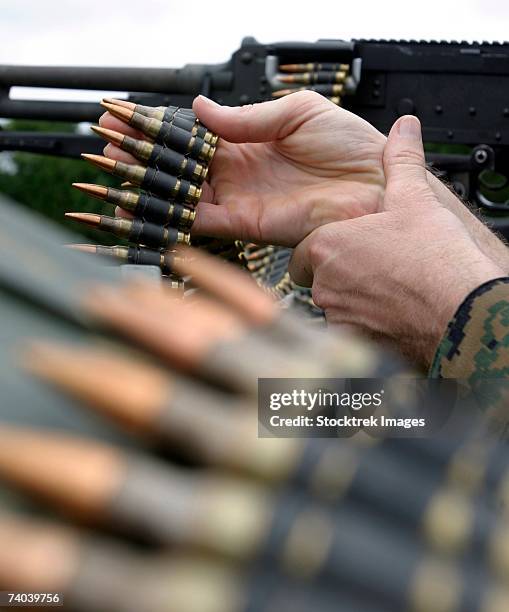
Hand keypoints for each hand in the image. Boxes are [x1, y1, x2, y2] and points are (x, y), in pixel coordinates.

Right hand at [99, 91, 385, 245]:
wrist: (376, 185)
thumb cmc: (349, 144)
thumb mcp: (296, 113)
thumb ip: (246, 118)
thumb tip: (202, 107)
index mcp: (249, 141)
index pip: (194, 134)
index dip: (161, 126)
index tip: (127, 117)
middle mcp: (239, 172)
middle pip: (181, 164)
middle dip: (144, 154)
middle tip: (107, 143)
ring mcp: (241, 199)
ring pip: (184, 193)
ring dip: (149, 183)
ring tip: (113, 168)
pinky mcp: (248, 224)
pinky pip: (203, 221)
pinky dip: (173, 214)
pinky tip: (144, 204)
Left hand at [289, 116, 504, 367]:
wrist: (460, 307)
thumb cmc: (435, 257)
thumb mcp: (415, 200)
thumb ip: (401, 162)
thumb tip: (403, 128)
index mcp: (328, 245)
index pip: (307, 251)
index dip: (328, 250)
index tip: (350, 249)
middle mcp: (324, 283)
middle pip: (318, 279)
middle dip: (338, 275)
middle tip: (373, 269)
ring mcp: (337, 315)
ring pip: (333, 305)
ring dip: (352, 299)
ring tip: (388, 290)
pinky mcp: (353, 340)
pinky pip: (349, 330)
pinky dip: (365, 324)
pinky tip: (392, 314)